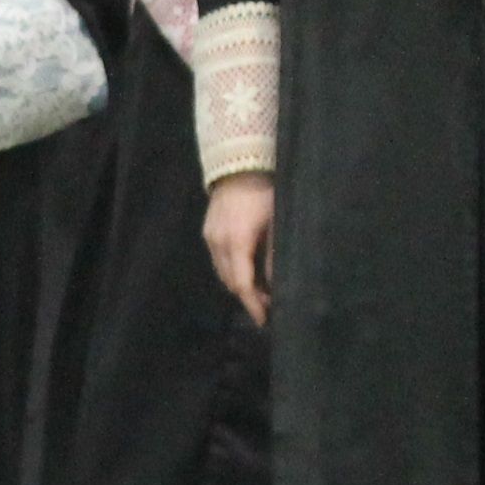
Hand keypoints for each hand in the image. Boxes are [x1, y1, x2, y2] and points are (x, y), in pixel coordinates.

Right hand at [204, 172, 275, 325]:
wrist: (239, 165)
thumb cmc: (265, 192)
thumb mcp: (277, 222)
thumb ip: (275, 255)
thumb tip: (277, 284)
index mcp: (237, 241)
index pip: (242, 283)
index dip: (253, 304)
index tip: (265, 319)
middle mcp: (218, 242)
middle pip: (230, 281)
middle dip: (248, 296)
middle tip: (269, 304)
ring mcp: (209, 236)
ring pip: (222, 272)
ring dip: (239, 283)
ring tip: (260, 289)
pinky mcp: (207, 231)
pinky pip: (218, 259)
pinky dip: (231, 270)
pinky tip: (247, 268)